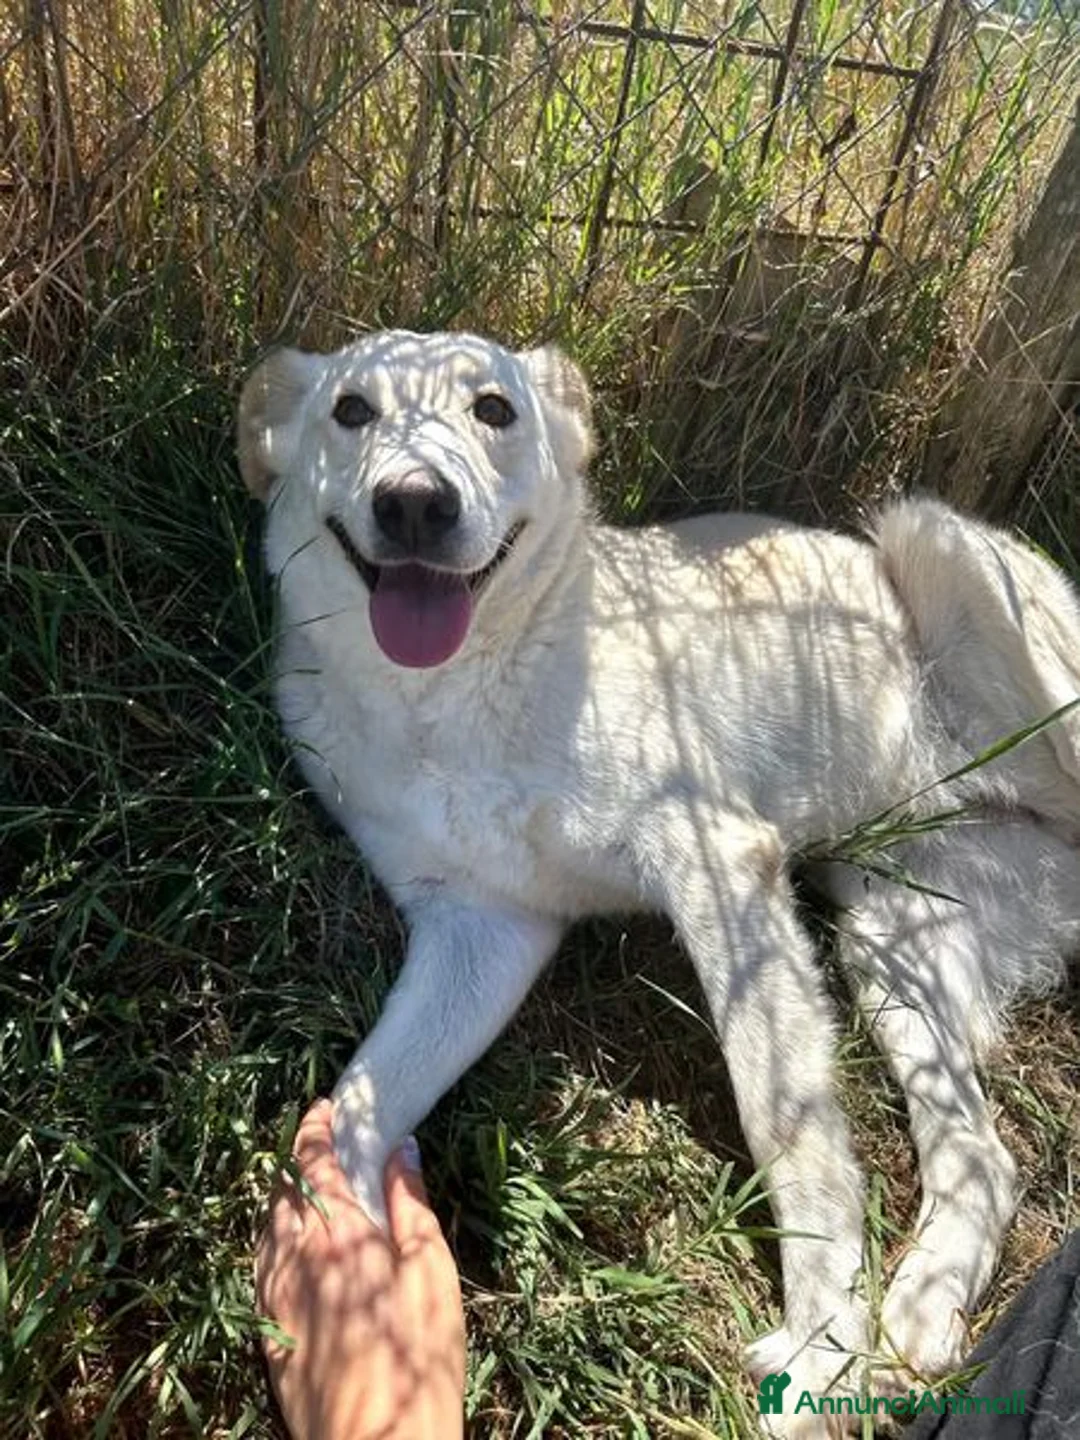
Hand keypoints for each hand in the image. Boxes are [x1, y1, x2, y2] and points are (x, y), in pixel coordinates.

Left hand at [255, 1099, 465, 1439]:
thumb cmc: (417, 1360)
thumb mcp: (432, 1273)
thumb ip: (410, 1206)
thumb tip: (401, 1151)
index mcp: (335, 1235)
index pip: (311, 1161)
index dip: (315, 1127)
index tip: (326, 1106)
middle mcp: (292, 1258)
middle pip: (280, 1189)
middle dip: (297, 1157)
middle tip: (322, 1143)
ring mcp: (273, 1297)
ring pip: (265, 1227)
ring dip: (283, 1197)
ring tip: (310, 1190)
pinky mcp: (267, 1332)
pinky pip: (262, 1265)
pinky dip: (275, 1238)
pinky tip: (296, 1250)